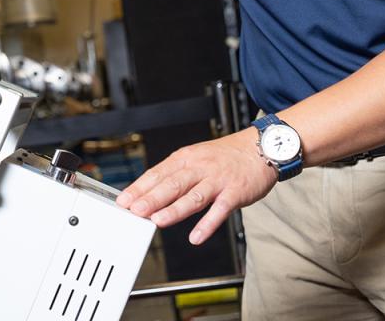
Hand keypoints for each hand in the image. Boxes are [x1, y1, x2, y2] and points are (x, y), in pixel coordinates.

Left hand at [116, 128, 277, 245]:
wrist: (260, 147)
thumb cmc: (225, 157)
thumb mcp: (195, 158)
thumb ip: (175, 176)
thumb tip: (149, 193)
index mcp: (185, 158)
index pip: (157, 173)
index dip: (139, 187)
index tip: (123, 201)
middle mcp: (199, 167)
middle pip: (172, 184)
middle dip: (151, 198)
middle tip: (134, 211)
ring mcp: (217, 180)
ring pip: (193, 196)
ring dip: (174, 210)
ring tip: (158, 221)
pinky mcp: (235, 192)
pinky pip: (220, 209)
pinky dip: (208, 224)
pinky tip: (196, 236)